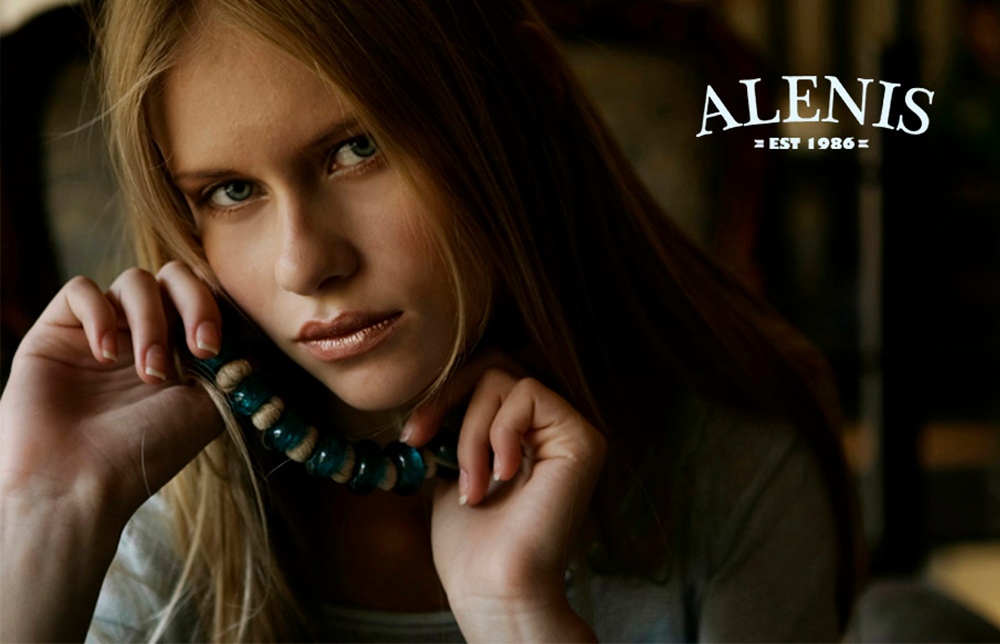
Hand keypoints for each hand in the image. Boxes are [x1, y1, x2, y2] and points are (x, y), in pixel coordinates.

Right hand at [0, 261, 223, 527]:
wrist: (80, 483)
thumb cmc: (147, 451)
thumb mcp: (209, 407)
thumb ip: (229, 363)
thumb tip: (245, 332)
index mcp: (182, 349)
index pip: (206, 298)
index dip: (217, 310)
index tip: (214, 349)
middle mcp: (143, 334)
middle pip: (175, 276)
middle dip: (195, 303)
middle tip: (200, 347)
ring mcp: (102, 329)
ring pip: (135, 281)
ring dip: (151, 322)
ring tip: (149, 372)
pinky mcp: (59, 330)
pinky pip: (82, 288)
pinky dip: (100, 314)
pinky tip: (105, 355)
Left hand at [403, 352, 605, 640]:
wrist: (492, 586)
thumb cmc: (471, 541)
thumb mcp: (452, 464)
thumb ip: (454, 421)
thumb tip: (430, 382)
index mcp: (526, 430)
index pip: (485, 375)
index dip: (443, 393)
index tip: (412, 435)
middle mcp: (554, 424)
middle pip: (495, 363)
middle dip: (449, 398)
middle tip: (421, 439)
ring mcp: (572, 428)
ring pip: (505, 380)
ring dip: (471, 433)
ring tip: (473, 484)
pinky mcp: (583, 438)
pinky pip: (528, 394)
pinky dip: (499, 433)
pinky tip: (502, 476)